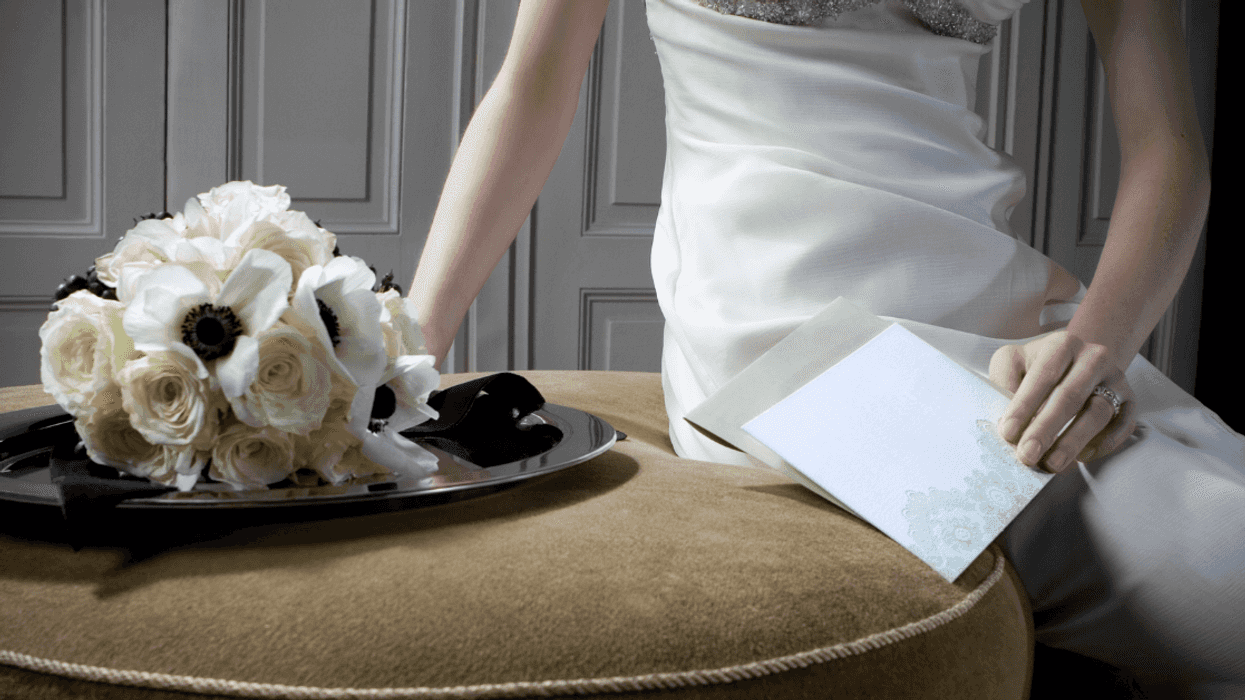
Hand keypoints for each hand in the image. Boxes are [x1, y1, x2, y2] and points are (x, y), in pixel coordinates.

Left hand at [988, 332, 1137, 473]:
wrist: (1079, 360)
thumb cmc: (1036, 366)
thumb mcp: (1012, 361)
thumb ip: (1004, 380)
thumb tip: (1007, 417)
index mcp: (1062, 344)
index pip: (1043, 375)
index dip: (1024, 405)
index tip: (1007, 432)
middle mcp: (1093, 358)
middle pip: (1070, 396)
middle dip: (1046, 429)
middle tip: (1027, 455)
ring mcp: (1115, 379)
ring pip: (1098, 412)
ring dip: (1073, 441)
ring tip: (1051, 463)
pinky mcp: (1129, 400)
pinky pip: (1122, 425)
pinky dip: (1104, 443)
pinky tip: (1082, 457)